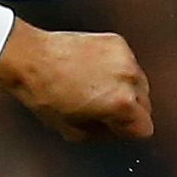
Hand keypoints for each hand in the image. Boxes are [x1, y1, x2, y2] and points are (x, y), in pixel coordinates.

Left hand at [0, 19, 151, 140]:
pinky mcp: (117, 42)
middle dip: (128, 111)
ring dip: (124, 88)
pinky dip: (116, 69)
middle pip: (146, 105)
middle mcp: (130, 78)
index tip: (115, 128)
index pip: (144, 128)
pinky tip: (93, 70)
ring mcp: (125, 57)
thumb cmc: (46, 94)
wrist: (30, 59)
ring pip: (138, 83)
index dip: (127, 132)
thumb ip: (104, 134)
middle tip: (103, 110)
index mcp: (122, 104)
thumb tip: (114, 129)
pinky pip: (127, 63)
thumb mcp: (74, 131)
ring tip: (96, 88)